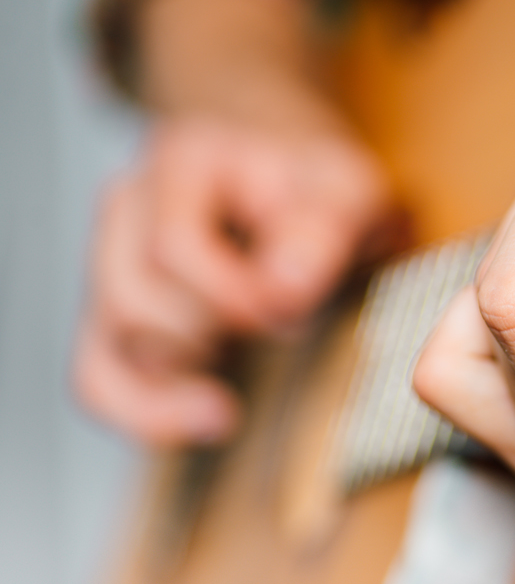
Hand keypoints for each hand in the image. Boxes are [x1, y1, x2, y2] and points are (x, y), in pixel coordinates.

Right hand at [75, 117, 388, 444]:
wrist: (300, 176)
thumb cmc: (318, 185)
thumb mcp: (348, 191)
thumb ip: (321, 233)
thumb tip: (283, 288)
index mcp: (185, 163)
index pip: (172, 248)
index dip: (234, 297)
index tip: (293, 313)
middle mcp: (131, 207)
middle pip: (135, 301)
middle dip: (217, 334)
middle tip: (286, 331)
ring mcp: (113, 261)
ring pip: (114, 343)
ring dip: (190, 373)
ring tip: (257, 360)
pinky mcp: (116, 315)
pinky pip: (97, 377)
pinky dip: (149, 414)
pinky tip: (213, 419)